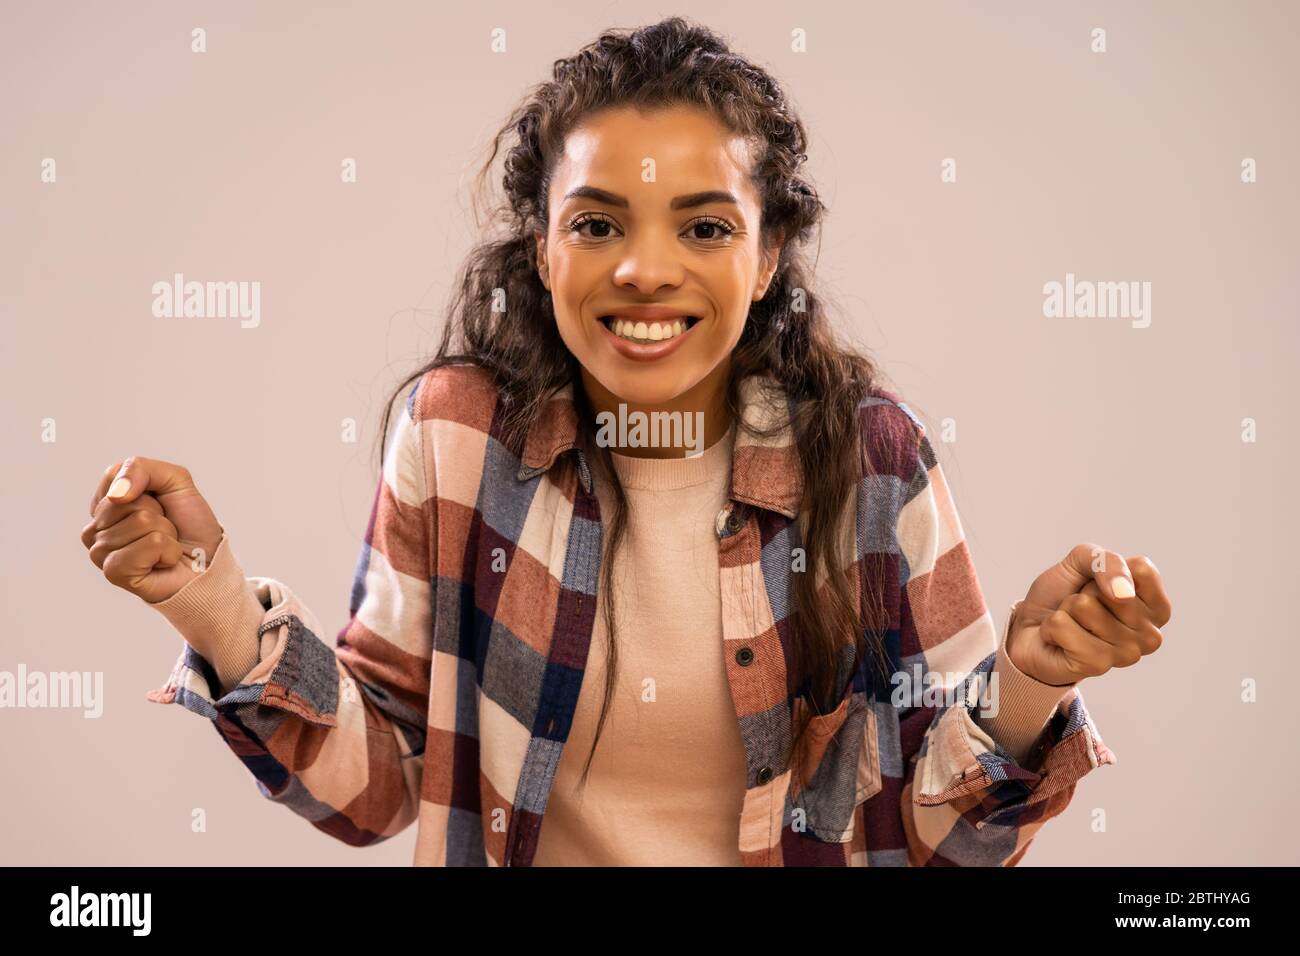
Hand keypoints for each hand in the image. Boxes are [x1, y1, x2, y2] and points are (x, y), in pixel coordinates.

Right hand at [80, 456, 224, 604]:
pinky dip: (169, 551)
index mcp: (104, 504)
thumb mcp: (175, 481)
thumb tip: (116, 494)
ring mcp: (100, 551)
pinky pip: (150, 544)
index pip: (114, 473)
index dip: (150, 485)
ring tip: (165, 548)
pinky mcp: (114, 572)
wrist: (208, 563)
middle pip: (129, 500)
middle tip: (166, 531)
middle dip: (160, 513)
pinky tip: (163, 563)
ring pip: (142, 521)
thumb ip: (141, 468)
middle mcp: (94, 528)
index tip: (161, 505)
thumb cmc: (190, 526)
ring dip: (167, 534)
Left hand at [1007, 543, 1171, 685]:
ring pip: (1084, 606)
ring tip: (1072, 624)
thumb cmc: (1062, 596)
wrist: (1030, 630)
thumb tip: (1123, 592)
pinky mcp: (1097, 665)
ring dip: (1066, 610)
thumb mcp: (1083, 562)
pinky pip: (1063, 626)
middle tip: (1080, 609)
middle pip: (1111, 588)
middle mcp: (1150, 634)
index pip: (1143, 569)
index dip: (1109, 569)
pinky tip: (1059, 640)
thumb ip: (1107, 561)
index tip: (1099, 585)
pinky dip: (1052, 626)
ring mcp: (1127, 654)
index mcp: (1156, 607)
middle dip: (1084, 591)